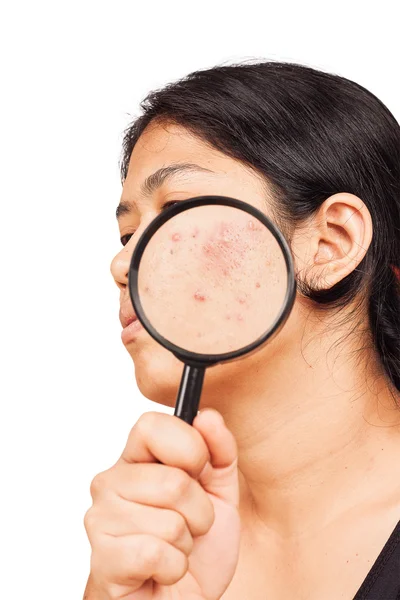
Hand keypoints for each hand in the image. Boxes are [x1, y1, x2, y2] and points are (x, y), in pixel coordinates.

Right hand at [84, 408, 240, 598]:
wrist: (181, 599)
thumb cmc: (196, 545)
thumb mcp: (220, 492)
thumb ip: (220, 452)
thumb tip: (208, 417)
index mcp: (136, 459)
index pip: (151, 425)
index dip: (187, 447)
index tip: (199, 469)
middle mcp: (111, 482)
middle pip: (173, 481)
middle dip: (198, 512)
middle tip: (188, 525)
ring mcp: (101, 519)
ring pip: (171, 522)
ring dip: (186, 544)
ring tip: (173, 548)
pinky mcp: (103, 559)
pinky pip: (157, 554)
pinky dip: (175, 568)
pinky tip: (162, 570)